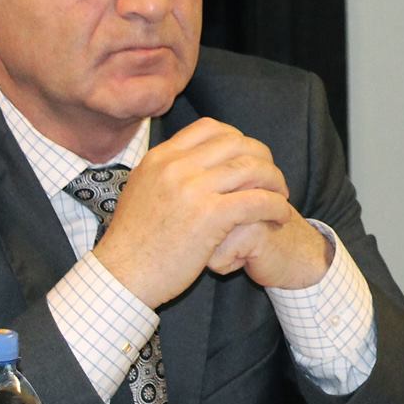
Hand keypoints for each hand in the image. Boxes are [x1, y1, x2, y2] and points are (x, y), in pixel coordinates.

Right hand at [94, 119, 317, 305]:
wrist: (121, 276)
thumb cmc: (133, 244)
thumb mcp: (142, 191)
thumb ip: (167, 172)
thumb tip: (190, 159)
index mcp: (160, 157)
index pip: (210, 127)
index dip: (238, 139)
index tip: (249, 158)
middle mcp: (176, 166)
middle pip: (237, 143)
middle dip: (263, 158)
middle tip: (272, 178)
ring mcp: (193, 189)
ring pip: (253, 169)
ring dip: (275, 182)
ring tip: (281, 197)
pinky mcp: (210, 215)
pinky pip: (257, 200)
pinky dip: (276, 207)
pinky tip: (280, 217)